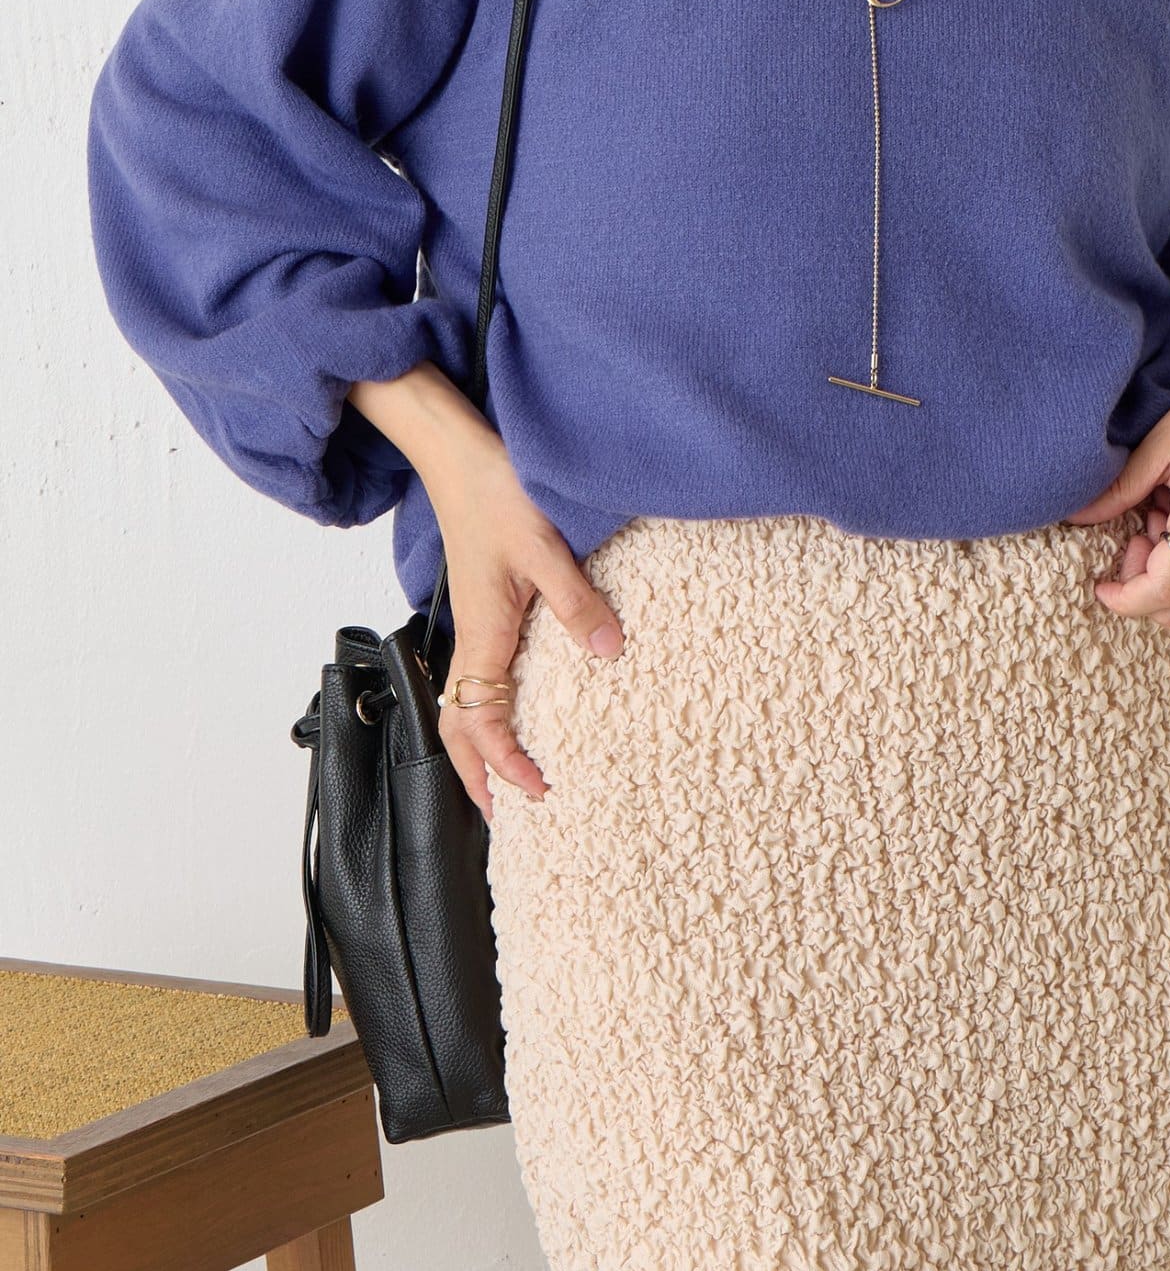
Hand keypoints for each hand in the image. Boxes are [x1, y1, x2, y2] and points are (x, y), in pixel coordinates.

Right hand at [346, 362, 624, 816]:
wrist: (460, 453)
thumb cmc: (496, 492)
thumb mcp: (545, 547)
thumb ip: (577, 602)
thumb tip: (609, 654)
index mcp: (482, 632)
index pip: (480, 720)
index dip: (504, 763)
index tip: (537, 790)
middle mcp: (471, 636)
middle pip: (458, 726)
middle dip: (478, 776)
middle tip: (508, 817)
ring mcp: (474, 623)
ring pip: (464, 703)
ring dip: (481, 747)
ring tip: (507, 780)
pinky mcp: (484, 606)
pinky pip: (478, 675)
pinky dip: (489, 711)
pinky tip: (515, 710)